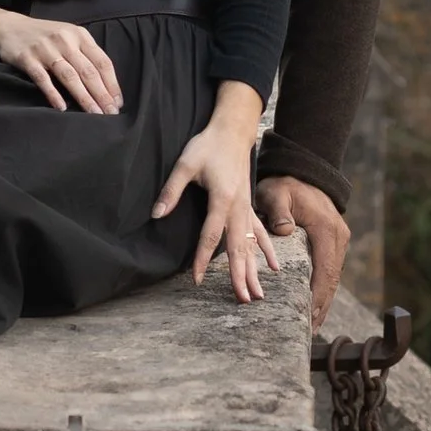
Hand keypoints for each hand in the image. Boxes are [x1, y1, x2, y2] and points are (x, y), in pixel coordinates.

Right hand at [0, 8, 122, 115]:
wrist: (9, 26)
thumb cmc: (45, 36)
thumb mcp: (69, 37)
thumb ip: (85, 54)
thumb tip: (105, 85)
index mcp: (79, 35)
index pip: (102, 62)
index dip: (112, 84)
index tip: (118, 103)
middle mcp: (65, 40)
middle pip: (88, 71)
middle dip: (102, 95)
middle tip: (110, 114)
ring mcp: (46, 49)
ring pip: (69, 76)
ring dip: (84, 97)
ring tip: (93, 114)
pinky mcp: (27, 58)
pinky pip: (43, 79)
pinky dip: (54, 94)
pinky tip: (62, 108)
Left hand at [154, 85, 276, 300]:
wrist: (233, 131)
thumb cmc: (208, 145)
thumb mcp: (186, 163)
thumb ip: (171, 190)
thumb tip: (156, 214)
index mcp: (223, 198)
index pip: (211, 235)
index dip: (203, 259)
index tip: (198, 280)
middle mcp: (239, 208)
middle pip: (240, 248)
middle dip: (242, 275)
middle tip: (243, 299)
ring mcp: (247, 208)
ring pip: (252, 245)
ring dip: (255, 271)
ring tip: (258, 295)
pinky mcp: (249, 206)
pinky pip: (260, 234)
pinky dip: (266, 251)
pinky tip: (274, 269)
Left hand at [257, 176, 349, 324]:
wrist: (304, 172)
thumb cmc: (287, 184)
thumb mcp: (278, 193)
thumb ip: (279, 211)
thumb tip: (284, 231)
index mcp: (326, 231)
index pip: (324, 270)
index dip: (317, 295)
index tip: (308, 316)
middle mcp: (338, 238)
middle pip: (332, 280)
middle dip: (321, 307)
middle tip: (308, 331)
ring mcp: (339, 241)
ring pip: (333, 279)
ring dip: (324, 302)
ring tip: (312, 327)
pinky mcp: (334, 243)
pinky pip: (330, 272)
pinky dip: (325, 291)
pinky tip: (316, 308)